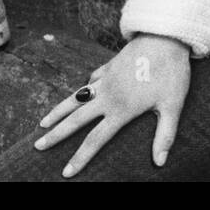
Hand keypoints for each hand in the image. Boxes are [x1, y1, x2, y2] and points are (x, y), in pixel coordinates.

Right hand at [35, 33, 190, 177]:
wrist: (164, 36)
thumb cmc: (171, 72)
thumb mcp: (172, 105)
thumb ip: (165, 135)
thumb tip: (160, 163)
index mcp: (121, 109)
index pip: (95, 140)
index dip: (80, 157)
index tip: (66, 173)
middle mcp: (108, 96)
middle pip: (76, 119)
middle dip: (56, 135)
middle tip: (37, 146)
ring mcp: (106, 79)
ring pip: (76, 98)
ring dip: (58, 111)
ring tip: (43, 122)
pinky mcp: (110, 66)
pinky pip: (91, 81)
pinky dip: (82, 89)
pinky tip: (80, 92)